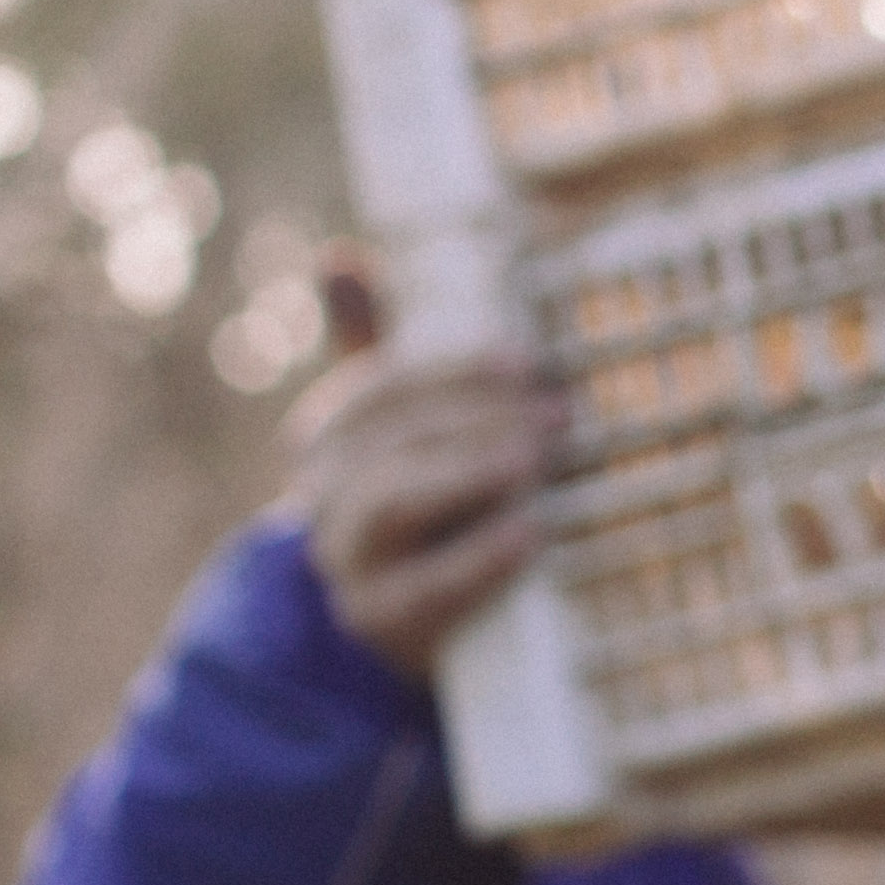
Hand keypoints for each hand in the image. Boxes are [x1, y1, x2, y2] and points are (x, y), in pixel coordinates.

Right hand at [284, 257, 565, 674]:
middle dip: (476, 419)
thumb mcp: (396, 429)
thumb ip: (375, 350)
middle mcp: (325, 494)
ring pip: (392, 501)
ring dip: (468, 474)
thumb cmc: (414, 505)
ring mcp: (348, 561)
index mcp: (330, 437)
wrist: (386, 626)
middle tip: (560, 414)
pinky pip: (424, 587)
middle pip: (389, 438)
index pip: (381, 387)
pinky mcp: (383, 621)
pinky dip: (478, 557)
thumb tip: (340, 258)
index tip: (527, 361)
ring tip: (536, 462)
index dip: (453, 371)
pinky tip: (530, 532)